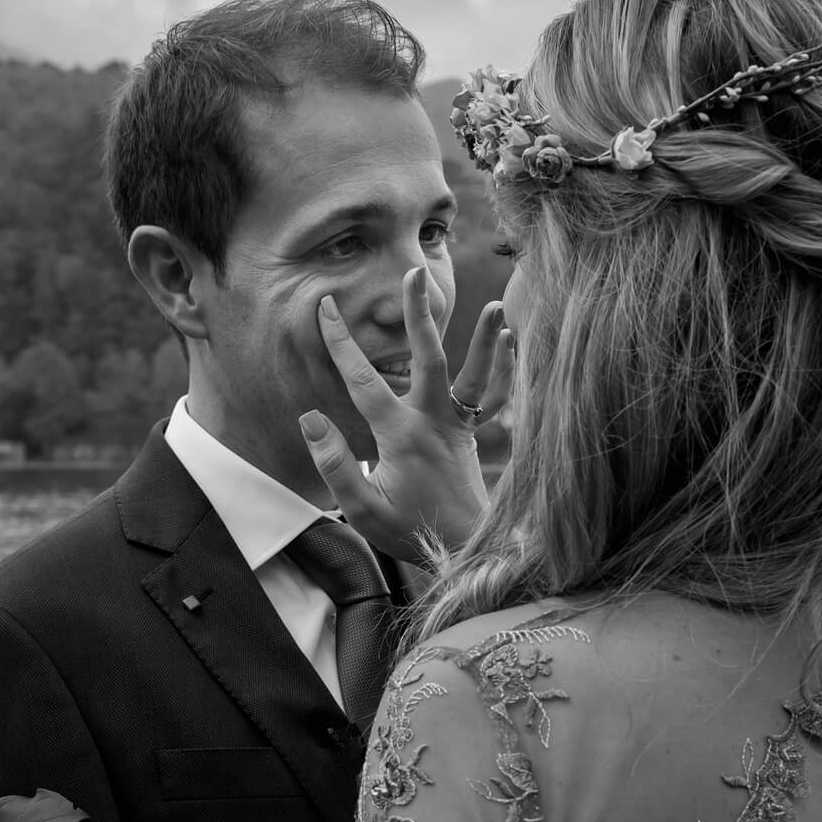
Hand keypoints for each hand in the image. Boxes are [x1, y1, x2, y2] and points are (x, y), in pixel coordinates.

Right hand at [299, 266, 513, 561]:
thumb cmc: (408, 529)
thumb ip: (334, 464)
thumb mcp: (361, 508)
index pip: (362, 379)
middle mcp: (433, 421)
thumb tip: (310, 419)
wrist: (462, 547)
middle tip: (413, 274)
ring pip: (475, 374)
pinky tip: (511, 342)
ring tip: (497, 305)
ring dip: (485, 339)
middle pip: (428, 357)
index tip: (325, 306)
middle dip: (417, 314)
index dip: (340, 342)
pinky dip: (504, 369)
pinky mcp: (474, 434)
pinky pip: (494, 397)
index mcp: (400, 434)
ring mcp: (459, 426)